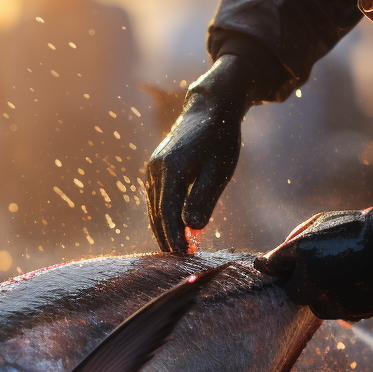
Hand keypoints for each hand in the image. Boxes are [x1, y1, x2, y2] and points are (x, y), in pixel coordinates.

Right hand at [146, 54, 264, 252]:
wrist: (209, 109)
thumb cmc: (220, 138)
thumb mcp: (219, 169)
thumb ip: (204, 197)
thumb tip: (191, 227)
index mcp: (171, 168)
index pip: (168, 212)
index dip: (174, 237)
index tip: (183, 256)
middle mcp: (155, 169)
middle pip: (157, 213)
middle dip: (167, 238)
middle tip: (179, 262)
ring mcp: (152, 169)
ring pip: (154, 207)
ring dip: (163, 229)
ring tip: (177, 251)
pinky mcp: (155, 169)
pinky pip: (156, 199)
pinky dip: (163, 216)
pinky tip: (174, 228)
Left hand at [255, 210, 372, 320]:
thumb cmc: (354, 229)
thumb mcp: (317, 224)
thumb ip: (289, 246)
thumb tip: (266, 265)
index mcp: (302, 256)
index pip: (271, 267)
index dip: (275, 266)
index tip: (275, 264)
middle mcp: (314, 284)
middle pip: (294, 293)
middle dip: (301, 283)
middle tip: (319, 267)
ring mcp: (334, 303)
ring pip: (317, 307)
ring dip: (322, 295)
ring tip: (342, 274)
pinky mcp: (353, 314)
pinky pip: (340, 312)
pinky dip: (343, 301)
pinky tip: (355, 283)